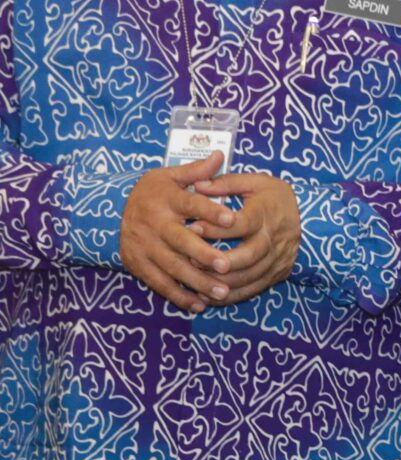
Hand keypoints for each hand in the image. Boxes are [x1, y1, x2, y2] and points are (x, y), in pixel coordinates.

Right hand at [119, 154, 235, 310]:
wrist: (109, 212)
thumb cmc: (151, 193)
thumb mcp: (168, 176)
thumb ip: (196, 171)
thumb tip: (220, 155)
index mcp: (165, 199)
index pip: (191, 204)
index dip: (210, 211)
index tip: (232, 219)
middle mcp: (154, 224)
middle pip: (180, 242)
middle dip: (204, 255)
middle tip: (227, 265)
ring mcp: (144, 247)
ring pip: (172, 267)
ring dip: (197, 282)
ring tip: (222, 292)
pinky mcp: (138, 265)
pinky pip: (159, 283)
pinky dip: (179, 296)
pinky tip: (199, 305)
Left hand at [190, 173, 302, 306]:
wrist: (312, 219)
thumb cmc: (276, 198)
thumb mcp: (256, 182)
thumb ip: (226, 183)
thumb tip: (197, 185)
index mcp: (266, 214)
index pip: (241, 223)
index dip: (216, 227)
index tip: (192, 227)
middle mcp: (272, 239)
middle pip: (248, 255)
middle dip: (220, 261)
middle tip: (193, 261)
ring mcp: (276, 259)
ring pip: (249, 276)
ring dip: (222, 281)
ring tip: (196, 281)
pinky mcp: (275, 274)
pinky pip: (253, 289)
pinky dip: (231, 296)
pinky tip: (210, 296)